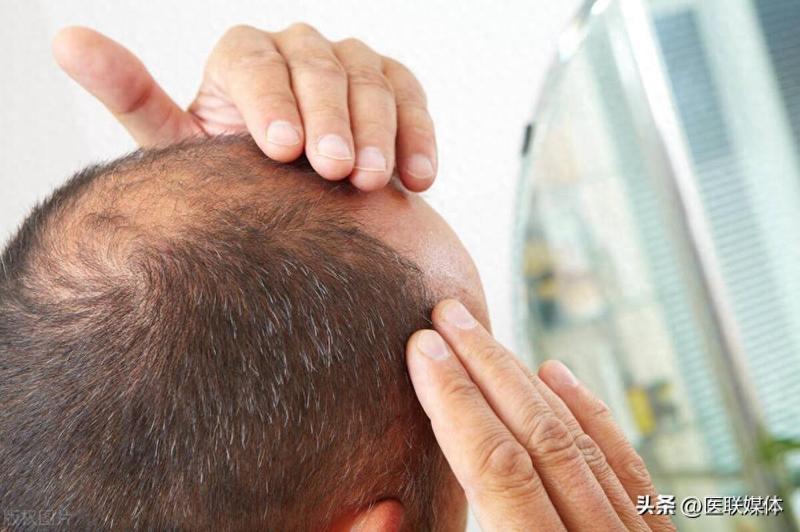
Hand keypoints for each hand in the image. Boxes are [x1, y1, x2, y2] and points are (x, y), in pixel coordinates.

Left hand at [52, 24, 436, 191]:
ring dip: (376, 130)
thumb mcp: (180, 146)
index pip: (252, 61)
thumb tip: (64, 38)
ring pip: (371, 78)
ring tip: (371, 181)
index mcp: (242, 59)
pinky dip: (418, 135)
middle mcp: (297, 51)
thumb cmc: (237, 180)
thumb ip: (133, 95)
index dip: (270, 102)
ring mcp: (351, 65)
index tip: (282, 152)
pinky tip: (419, 178)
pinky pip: (413, 99)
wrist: (302, 209)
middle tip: (334, 172)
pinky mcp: (397, 87)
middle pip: (317, 65)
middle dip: (331, 119)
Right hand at [406, 299, 675, 530]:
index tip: (423, 348)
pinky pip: (627, 466)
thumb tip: (384, 508)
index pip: (497, 468)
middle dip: (486, 368)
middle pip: (541, 437)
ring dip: (525, 380)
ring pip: (580, 441)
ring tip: (482, 337)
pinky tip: (558, 373)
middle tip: (448, 317)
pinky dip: (589, 413)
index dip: (454, 402)